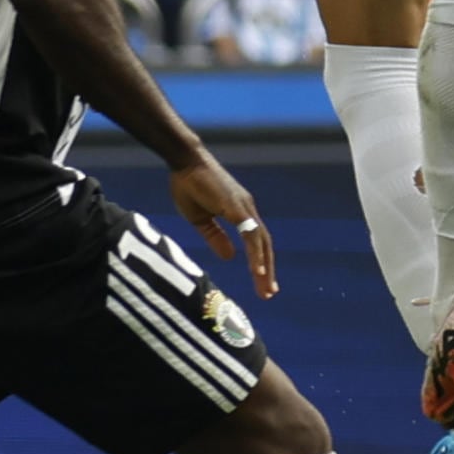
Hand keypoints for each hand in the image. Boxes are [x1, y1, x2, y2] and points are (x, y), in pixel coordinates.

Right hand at [168, 151, 276, 297]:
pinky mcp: (236, 206)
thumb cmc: (188, 185)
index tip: (263, 282)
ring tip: (266, 289)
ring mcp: (244, 207)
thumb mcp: (200, 219)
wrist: (184, 160)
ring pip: (260, 242)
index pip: (256, 242)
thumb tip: (230, 257)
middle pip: (264, 245)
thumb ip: (215, 237)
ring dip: (265, 267)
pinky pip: (250, 234)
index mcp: (239, 212)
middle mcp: (247, 209)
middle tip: (269, 293)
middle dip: (267, 270)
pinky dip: (256, 253)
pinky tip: (258, 270)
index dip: (261, 262)